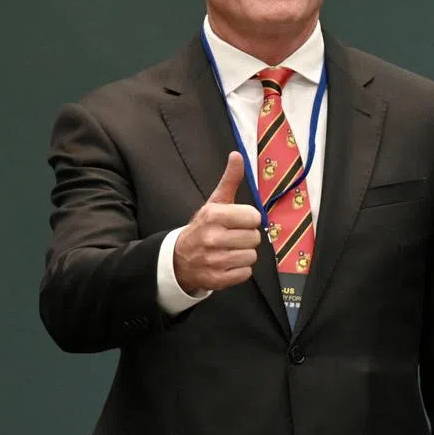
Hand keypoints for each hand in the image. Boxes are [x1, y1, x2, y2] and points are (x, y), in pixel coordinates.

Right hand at [174, 152, 261, 293]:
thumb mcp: (215, 201)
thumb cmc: (204, 226)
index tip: (238, 221)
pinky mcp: (216, 279)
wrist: (178, 257)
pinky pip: (245, 274)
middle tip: (232, 237)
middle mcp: (212, 238)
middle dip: (247, 237)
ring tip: (229, 250)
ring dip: (244, 254)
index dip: (249, 219)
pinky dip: (239, 270)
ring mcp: (213, 260)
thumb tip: (237, 155)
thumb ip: (230, 179)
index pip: (254, 217)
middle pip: (254, 238)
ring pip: (251, 256)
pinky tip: (227, 263)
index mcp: (214, 215)